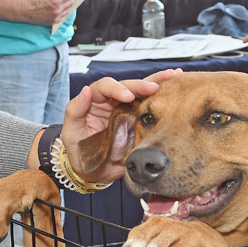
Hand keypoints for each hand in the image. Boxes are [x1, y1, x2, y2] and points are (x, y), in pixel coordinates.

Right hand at [21, 0, 78, 26]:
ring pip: (68, 10)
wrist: (23, 10)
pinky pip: (63, 16)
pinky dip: (66, 11)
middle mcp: (57, 10)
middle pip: (70, 2)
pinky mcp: (52, 22)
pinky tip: (67, 8)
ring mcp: (55, 17)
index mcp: (55, 1)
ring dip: (71, 4)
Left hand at [62, 70, 180, 183]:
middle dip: (142, 84)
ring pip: (143, 93)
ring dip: (159, 83)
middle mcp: (113, 102)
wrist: (90, 171)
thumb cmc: (76, 149)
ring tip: (175, 75)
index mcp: (95, 100)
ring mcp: (127, 111)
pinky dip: (164, 99)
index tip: (127, 97)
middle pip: (128, 86)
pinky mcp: (138, 123)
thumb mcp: (71, 131)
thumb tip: (86, 90)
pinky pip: (151, 109)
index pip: (106, 87)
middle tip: (156, 87)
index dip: (117, 88)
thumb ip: (75, 110)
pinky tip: (176, 90)